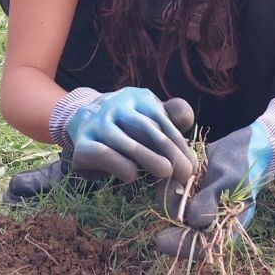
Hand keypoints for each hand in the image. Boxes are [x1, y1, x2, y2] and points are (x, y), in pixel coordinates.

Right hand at [55, 88, 197, 183]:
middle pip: (146, 128)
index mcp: (137, 98)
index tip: (192, 166)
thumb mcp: (150, 118)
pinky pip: (103, 154)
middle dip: (169, 152)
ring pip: (125, 141)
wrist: (82, 124)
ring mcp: (97, 123)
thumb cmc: (127, 127)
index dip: (179, 144)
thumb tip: (186, 119)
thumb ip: (171, 118)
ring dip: (148, 158)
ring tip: (166, 174)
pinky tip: (132, 176)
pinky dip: (119, 165)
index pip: (161, 119)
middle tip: (185, 173)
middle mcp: (115, 106)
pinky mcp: (82, 144)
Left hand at [154, 98, 274, 257]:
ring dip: (170, 191)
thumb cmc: (244, 165)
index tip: (160, 239)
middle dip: (171, 208)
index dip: (178, 247)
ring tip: (184, 171)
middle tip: (173, 184)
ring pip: (170, 207)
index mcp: (223, 229)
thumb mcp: (230, 181)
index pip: (197, 248)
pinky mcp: (189, 190)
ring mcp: (196, 205)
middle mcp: (207, 221)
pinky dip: (172, 180)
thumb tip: (194, 221)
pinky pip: (171, 191)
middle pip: (178, 227)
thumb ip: (212, 200)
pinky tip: (185, 166)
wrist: (247, 145)